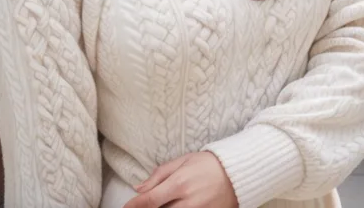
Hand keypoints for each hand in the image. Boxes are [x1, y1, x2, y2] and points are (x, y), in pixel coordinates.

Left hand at [123, 151, 237, 207]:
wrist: (236, 173)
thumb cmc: (207, 163)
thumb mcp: (183, 161)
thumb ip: (159, 174)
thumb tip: (139, 188)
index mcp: (179, 183)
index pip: (150, 200)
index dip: (135, 205)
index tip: (126, 207)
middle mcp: (187, 202)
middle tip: (143, 205)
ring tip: (163, 202)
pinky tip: (173, 206)